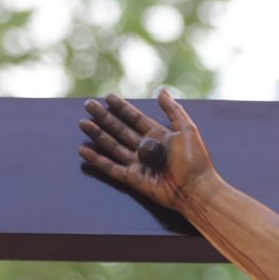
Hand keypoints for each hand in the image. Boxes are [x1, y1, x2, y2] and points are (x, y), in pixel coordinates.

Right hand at [77, 90, 215, 212]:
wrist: (195, 188)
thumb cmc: (195, 160)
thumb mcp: (187, 129)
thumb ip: (173, 110)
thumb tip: (162, 91)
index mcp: (158, 135)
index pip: (135, 118)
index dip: (122, 107)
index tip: (107, 97)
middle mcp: (146, 148)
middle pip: (120, 129)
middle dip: (104, 117)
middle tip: (88, 105)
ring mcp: (138, 163)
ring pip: (113, 146)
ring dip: (98, 135)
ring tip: (83, 123)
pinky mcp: (133, 179)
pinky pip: (111, 168)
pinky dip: (97, 160)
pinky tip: (83, 150)